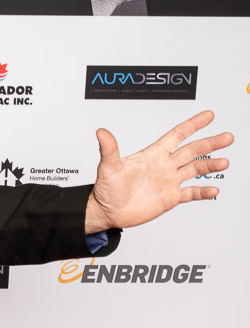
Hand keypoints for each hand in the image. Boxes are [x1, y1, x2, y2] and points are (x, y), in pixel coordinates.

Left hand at [85, 109, 233, 232]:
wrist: (107, 212)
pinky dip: (202, 192)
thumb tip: (101, 132)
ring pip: (195, 170)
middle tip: (227, 137)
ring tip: (224, 162)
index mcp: (153, 154)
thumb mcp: (108, 167)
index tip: (208, 116)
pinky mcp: (170, 198)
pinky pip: (190, 193)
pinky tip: (213, 189)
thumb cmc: (106, 189)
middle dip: (210, 143)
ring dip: (210, 165)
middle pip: (192, 150)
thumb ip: (109, 149)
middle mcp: (164, 166)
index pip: (177, 135)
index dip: (193, 125)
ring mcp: (168, 181)